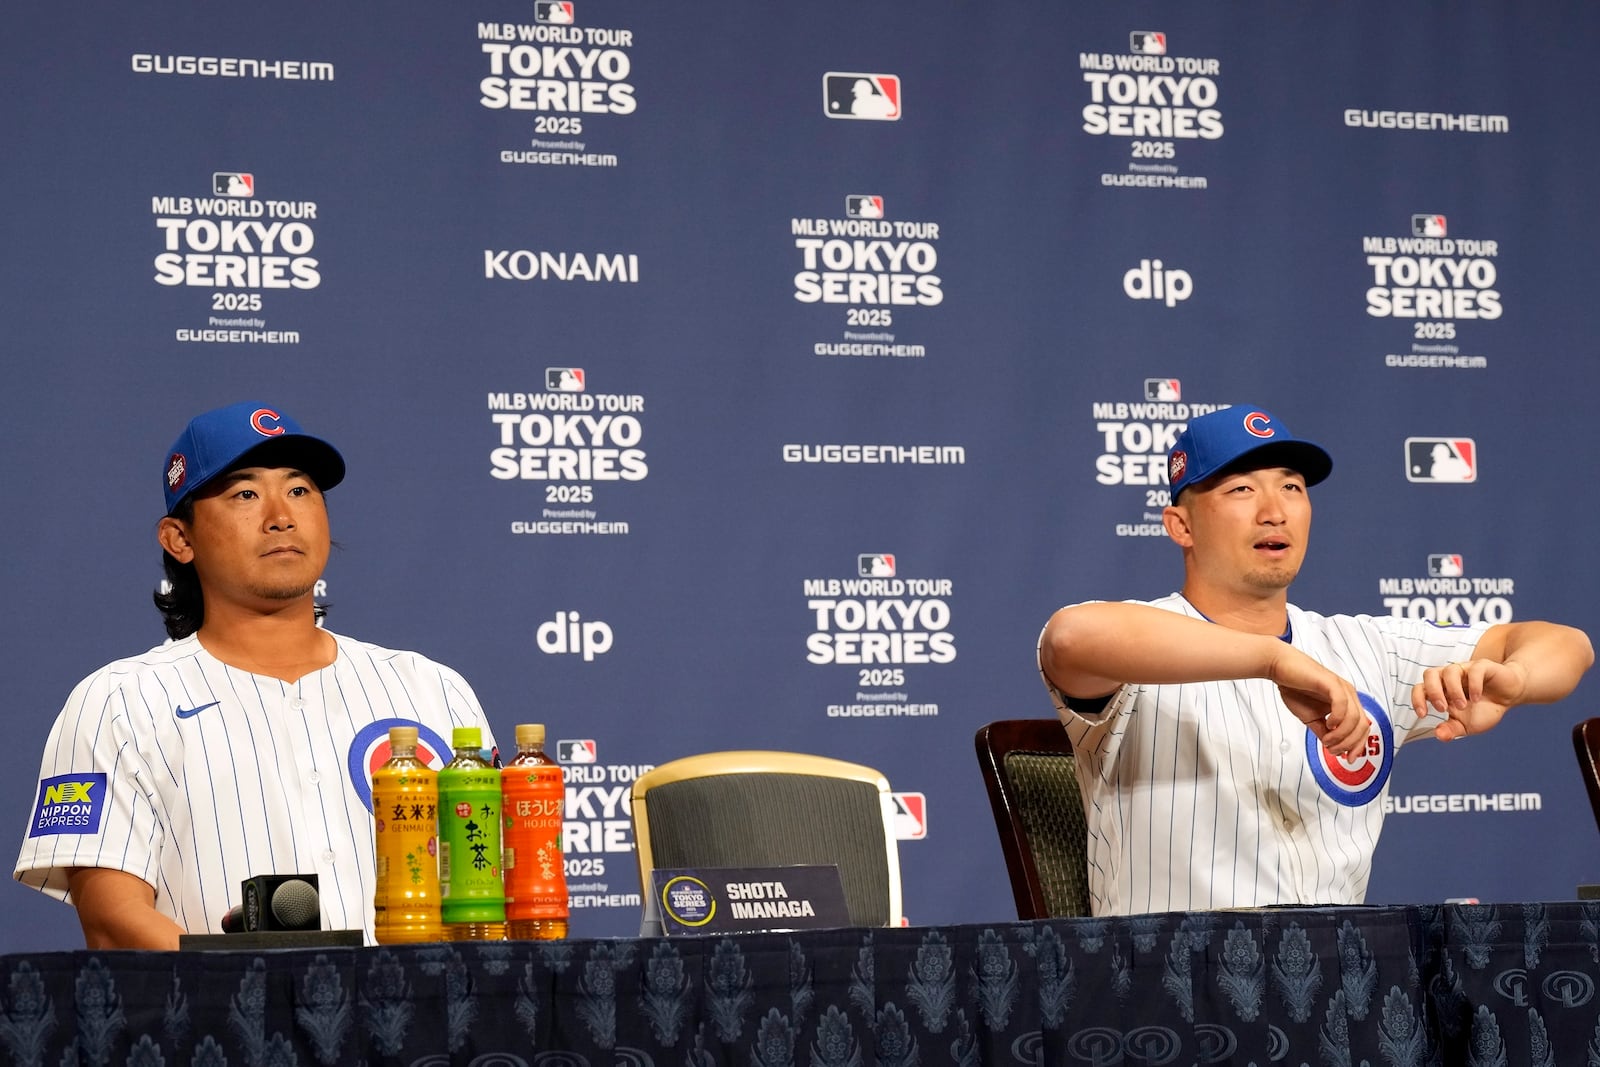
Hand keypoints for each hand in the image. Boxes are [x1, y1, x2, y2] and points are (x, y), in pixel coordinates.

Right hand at [1268, 646, 1370, 758]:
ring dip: (1341, 735)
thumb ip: (1323, 731)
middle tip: (1333, 750)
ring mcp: (1341, 688)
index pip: (1362, 727)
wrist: (1280, 668)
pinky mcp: (1331, 682)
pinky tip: (1327, 723)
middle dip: (1349, 743)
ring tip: (1327, 740)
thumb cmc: (1294, 688)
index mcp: (1347, 702)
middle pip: (1362, 725)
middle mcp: (1348, 694)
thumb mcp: (1311, 717)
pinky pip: (1342, 704)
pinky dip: (1338, 718)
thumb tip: (1332, 746)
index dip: (1358, 746)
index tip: (1347, 758)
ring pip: (1354, 718)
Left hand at [1414, 658, 1528, 740]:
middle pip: (1429, 674)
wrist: (1509, 696)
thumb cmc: (1483, 708)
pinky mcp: (1483, 667)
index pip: (1420, 688)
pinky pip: (1474, 670)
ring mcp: (1466, 670)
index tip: (1423, 715)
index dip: (1416, 699)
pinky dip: (1473, 685)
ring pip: (1450, 670)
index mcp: (1441, 690)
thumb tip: (1439, 736)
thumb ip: (1451, 730)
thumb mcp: (1466, 725)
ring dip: (1453, 690)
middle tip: (1443, 709)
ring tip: (1462, 706)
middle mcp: (1450, 678)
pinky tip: (1476, 698)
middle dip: (1433, 692)